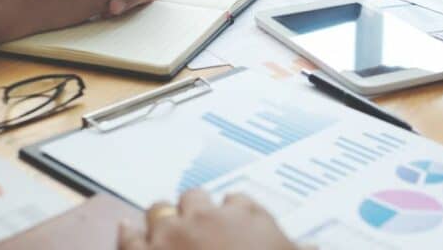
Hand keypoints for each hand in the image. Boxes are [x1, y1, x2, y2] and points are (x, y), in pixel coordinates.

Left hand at [118, 190, 297, 249]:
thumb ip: (298, 248)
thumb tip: (314, 248)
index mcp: (245, 216)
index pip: (238, 202)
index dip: (233, 213)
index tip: (233, 221)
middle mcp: (208, 217)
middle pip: (195, 198)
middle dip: (194, 210)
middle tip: (196, 223)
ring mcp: (173, 235)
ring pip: (161, 210)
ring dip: (162, 217)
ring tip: (163, 223)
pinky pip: (130, 236)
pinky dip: (129, 233)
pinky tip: (127, 228)